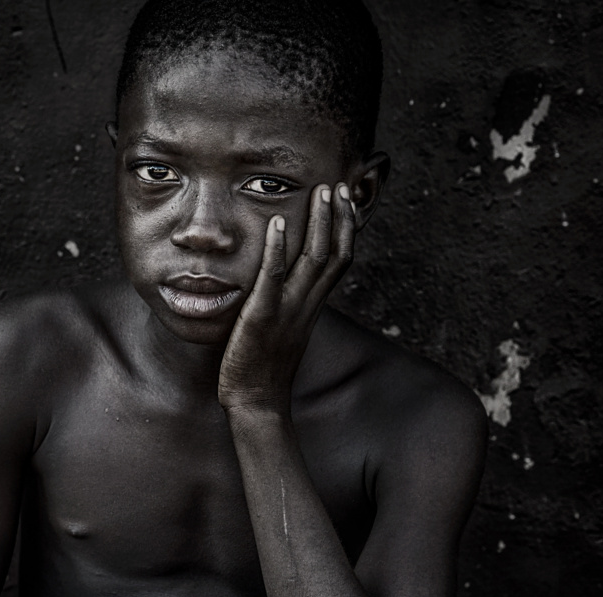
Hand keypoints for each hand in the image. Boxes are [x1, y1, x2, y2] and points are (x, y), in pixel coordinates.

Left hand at [218, 182, 358, 412]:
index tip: (346, 201)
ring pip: (314, 260)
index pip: (339, 261)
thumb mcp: (284, 330)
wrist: (256, 403)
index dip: (346, 230)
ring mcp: (288, 310)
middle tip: (339, 186)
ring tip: (321, 192)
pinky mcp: (262, 316)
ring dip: (319, 223)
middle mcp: (307, 305)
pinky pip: (274, 277)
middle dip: (340, 218)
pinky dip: (277, 248)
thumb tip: (288, 286)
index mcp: (312, 307)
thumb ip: (290, 305)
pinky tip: (277, 222)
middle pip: (334, 254)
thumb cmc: (263, 368)